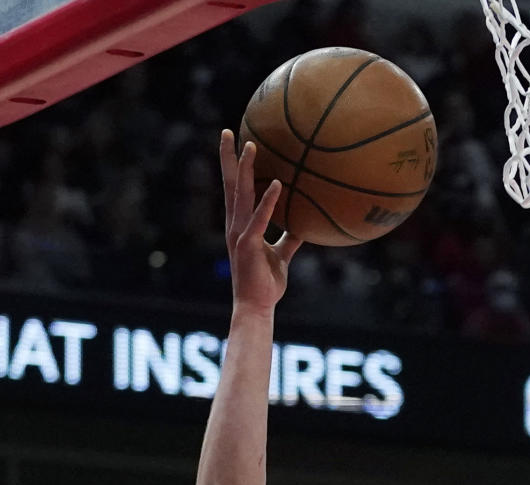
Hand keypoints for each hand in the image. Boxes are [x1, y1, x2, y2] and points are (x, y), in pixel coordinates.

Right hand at [221, 129, 301, 314]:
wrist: (256, 307)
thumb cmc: (266, 285)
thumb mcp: (281, 257)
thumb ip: (288, 239)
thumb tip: (302, 227)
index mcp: (241, 227)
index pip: (235, 191)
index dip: (233, 167)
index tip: (234, 144)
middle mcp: (235, 226)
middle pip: (230, 185)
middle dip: (227, 158)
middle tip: (227, 131)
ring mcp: (240, 234)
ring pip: (240, 195)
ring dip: (244, 169)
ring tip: (249, 145)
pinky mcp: (248, 245)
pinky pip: (260, 218)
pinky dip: (267, 201)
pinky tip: (275, 183)